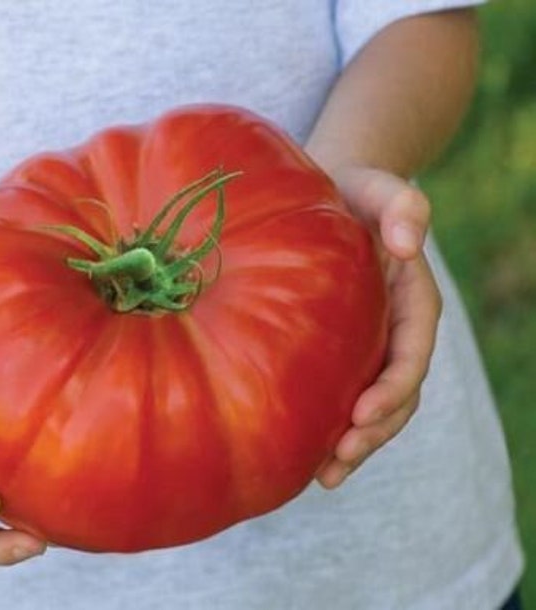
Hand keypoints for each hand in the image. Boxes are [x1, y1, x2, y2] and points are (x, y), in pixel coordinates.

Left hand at [315, 167, 442, 487]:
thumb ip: (403, 205)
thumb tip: (409, 243)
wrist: (327, 196)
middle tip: (336, 462)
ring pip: (372, 407)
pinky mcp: (338, 353)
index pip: (412, 353)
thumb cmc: (351, 191)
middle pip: (396, 395)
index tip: (362, 412)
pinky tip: (302, 454)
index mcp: (411, 301)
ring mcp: (368, 346)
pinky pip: (341, 396)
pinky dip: (328, 428)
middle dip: (372, 433)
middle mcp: (394, 331)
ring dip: (353, 444)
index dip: (393, 387)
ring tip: (323, 476)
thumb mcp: (378, 188)